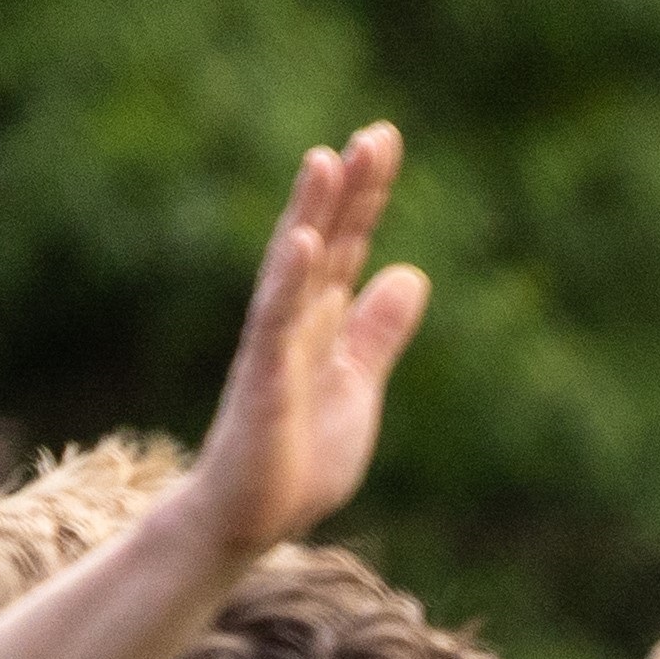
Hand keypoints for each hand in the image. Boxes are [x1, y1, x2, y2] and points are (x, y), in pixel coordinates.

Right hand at [176, 126, 428, 559]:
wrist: (248, 523)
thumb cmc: (294, 460)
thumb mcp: (356, 388)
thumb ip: (377, 332)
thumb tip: (411, 273)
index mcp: (319, 323)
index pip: (346, 245)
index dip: (366, 197)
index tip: (382, 140)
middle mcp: (293, 322)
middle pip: (322, 241)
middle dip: (347, 190)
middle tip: (374, 135)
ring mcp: (274, 348)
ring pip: (292, 268)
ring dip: (308, 214)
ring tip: (326, 161)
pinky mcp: (262, 381)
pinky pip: (274, 322)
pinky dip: (289, 280)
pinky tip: (301, 242)